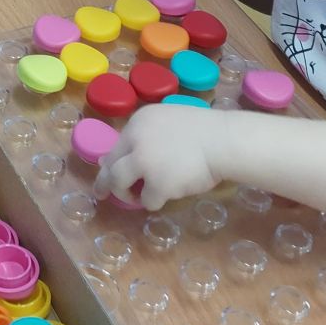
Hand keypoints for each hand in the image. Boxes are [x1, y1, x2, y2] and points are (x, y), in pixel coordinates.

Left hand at [94, 104, 226, 210]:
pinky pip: (147, 200)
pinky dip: (155, 202)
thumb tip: (121, 157)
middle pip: (111, 166)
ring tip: (140, 198)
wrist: (224, 141)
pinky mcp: (157, 184)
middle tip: (101, 194)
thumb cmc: (204, 132)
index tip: (107, 172)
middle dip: (105, 183)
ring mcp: (144, 162)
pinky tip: (169, 195)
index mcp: (139, 122)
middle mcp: (135, 140)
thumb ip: (145, 138)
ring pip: (120, 184)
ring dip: (127, 194)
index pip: (117, 146)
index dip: (111, 162)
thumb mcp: (168, 124)